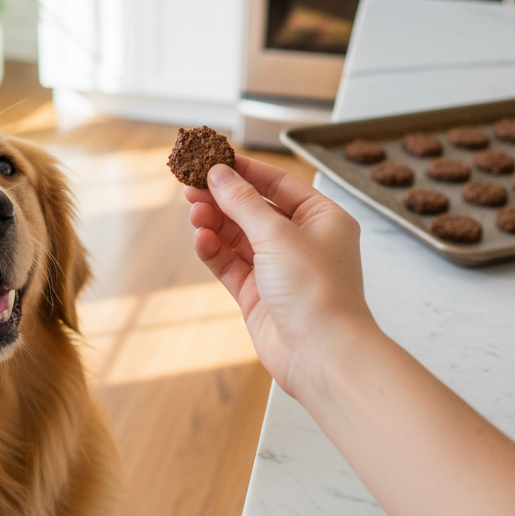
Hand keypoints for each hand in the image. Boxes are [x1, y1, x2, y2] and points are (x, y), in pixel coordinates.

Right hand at [186, 156, 374, 395]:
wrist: (322, 354)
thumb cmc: (317, 291)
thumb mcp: (277, 234)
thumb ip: (243, 202)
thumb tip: (219, 175)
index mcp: (323, 219)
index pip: (279, 184)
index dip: (245, 172)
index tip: (213, 161)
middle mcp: (303, 242)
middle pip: (254, 210)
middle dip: (223, 199)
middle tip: (191, 188)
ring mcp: (279, 270)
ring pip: (238, 237)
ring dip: (215, 224)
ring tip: (194, 214)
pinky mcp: (259, 296)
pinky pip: (230, 265)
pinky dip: (214, 251)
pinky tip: (200, 240)